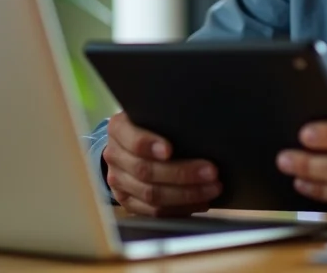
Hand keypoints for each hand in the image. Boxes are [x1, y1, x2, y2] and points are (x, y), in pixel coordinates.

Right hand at [102, 112, 222, 216]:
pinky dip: (179, 209)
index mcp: (118, 129)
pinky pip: (153, 211)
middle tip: (211, 172)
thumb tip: (203, 128)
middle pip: (145, 171)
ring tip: (212, 189)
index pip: (132, 140)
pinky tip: (200, 202)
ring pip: (151, 195)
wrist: (129, 144)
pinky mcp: (127, 202)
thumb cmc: (152, 125)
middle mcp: (114, 155)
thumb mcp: (154, 115)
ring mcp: (118, 181)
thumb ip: (167, 120)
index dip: (150, 145)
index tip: (170, 150)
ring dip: (186, 195)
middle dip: (181, 173)